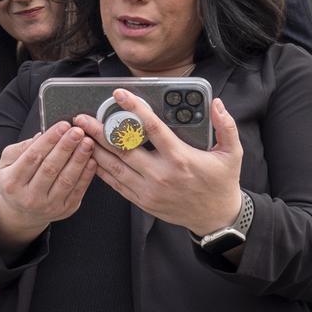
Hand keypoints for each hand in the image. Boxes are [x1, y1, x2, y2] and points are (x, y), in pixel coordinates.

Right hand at [0, 122, 95, 250]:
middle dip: (66, 147)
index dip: (49, 140)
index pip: (32, 157)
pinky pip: (78, 190)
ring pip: (66, 179)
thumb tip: (41, 135)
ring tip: (88, 142)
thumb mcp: (7, 163)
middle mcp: (29, 197)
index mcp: (12, 182)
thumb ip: (21, 148)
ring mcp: (48, 206)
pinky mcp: (65, 210)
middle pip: (50, 168)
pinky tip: (92, 160)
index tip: (63, 125)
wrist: (23, 212)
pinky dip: (86, 175)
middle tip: (78, 131)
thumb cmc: (16, 181)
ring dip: (79, 159)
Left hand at [75, 89, 243, 235]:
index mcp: (180, 158)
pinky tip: (91, 157)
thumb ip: (225, 126)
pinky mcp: (143, 201)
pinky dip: (102, 170)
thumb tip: (216, 103)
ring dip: (95, 149)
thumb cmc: (222, 183)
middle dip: (100, 131)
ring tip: (79, 136)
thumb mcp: (232, 153)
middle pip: (123, 148)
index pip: (152, 128)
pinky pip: (117, 184)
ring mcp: (149, 189)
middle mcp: (161, 174)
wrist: (216, 218)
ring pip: (114, 166)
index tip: (120, 94)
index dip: (134, 108)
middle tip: (82, 118)